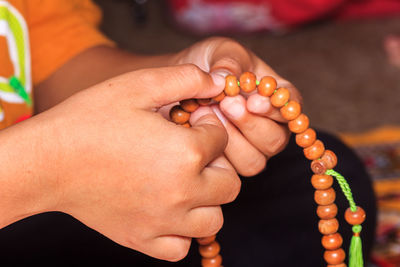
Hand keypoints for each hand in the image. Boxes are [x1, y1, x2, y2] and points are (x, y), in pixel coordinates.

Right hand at [18, 65, 240, 260]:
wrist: (46, 162)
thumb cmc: (90, 120)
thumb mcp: (138, 85)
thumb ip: (186, 78)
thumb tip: (219, 80)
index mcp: (186, 153)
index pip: (222, 139)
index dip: (208, 124)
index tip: (188, 121)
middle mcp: (182, 193)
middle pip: (229, 182)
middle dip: (217, 162)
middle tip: (190, 151)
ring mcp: (163, 222)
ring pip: (213, 218)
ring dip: (206, 199)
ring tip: (183, 181)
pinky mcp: (142, 240)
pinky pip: (181, 247)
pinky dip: (182, 231)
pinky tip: (167, 209)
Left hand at [172, 37, 302, 175]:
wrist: (183, 84)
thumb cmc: (209, 66)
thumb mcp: (220, 52)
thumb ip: (229, 61)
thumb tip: (227, 78)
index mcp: (277, 98)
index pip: (290, 108)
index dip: (275, 108)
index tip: (253, 101)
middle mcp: (270, 127)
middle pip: (275, 141)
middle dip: (249, 125)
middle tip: (226, 105)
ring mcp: (250, 148)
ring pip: (253, 161)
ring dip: (230, 140)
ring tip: (206, 113)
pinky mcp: (229, 163)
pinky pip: (230, 170)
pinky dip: (213, 151)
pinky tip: (197, 128)